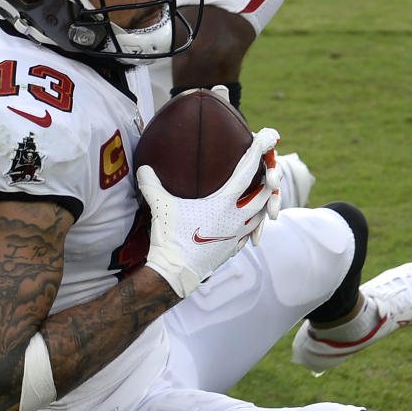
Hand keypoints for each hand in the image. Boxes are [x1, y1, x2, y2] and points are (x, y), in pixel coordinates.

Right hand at [137, 126, 280, 297]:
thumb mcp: (160, 206)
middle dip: (270, 178)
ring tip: (264, 192)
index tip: (269, 136)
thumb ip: (151, 184)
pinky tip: (249, 222)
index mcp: (224, 204)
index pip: (247, 171)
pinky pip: (251, 233)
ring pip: (262, 215)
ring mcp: (237, 236)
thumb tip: (142, 168)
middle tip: (269, 166)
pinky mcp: (233, 249)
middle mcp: (237, 219)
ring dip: (265, 201)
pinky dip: (255, 223)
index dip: (259, 151)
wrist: (174, 274)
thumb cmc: (169, 238)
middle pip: (265, 193)